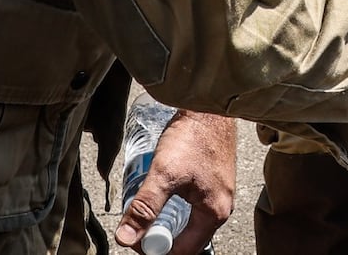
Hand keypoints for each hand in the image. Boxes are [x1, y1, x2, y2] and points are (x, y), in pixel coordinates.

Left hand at [115, 109, 236, 252]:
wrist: (209, 106)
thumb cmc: (194, 136)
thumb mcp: (163, 174)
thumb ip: (144, 208)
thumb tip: (125, 237)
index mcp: (214, 213)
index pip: (181, 252)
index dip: (153, 249)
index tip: (134, 237)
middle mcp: (221, 208)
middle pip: (185, 240)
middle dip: (158, 234)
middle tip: (137, 222)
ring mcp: (219, 195)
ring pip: (188, 222)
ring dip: (166, 219)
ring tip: (147, 205)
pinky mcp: (213, 183)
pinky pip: (193, 207)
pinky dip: (175, 206)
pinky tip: (162, 192)